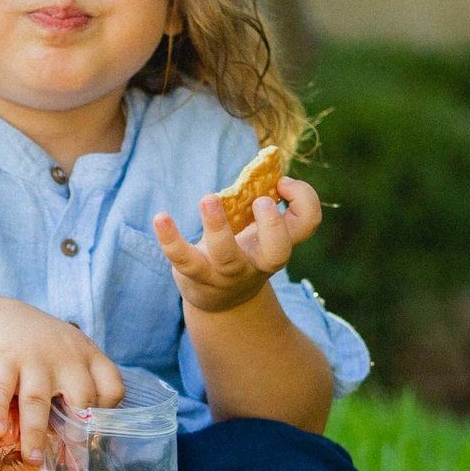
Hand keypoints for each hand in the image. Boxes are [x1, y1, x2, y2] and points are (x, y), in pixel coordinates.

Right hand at [0, 298, 125, 460]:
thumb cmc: (41, 349)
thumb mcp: (69, 360)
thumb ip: (77, 395)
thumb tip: (78, 453)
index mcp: (89, 357)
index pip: (113, 388)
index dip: (107, 415)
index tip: (93, 436)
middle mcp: (66, 357)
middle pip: (81, 398)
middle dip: (76, 434)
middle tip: (70, 461)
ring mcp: (34, 358)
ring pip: (38, 401)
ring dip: (35, 433)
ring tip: (32, 459)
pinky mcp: (3, 360)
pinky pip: (1, 390)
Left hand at [152, 177, 322, 315]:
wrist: (221, 302)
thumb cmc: (246, 252)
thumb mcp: (261, 231)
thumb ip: (266, 202)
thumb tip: (266, 168)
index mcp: (278, 244)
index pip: (308, 223)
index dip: (304, 197)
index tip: (282, 182)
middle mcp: (259, 263)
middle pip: (278, 252)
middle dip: (272, 226)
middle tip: (262, 201)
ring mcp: (228, 274)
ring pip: (226, 255)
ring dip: (218, 226)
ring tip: (208, 198)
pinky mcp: (196, 276)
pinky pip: (183, 259)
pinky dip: (170, 238)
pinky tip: (161, 217)